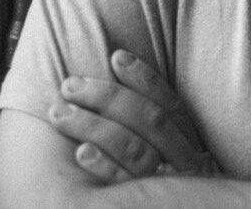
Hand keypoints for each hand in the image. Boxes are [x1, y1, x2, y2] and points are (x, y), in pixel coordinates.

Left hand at [48, 49, 218, 183]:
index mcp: (191, 145)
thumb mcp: (182, 160)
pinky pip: (124, 187)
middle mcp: (184, 161)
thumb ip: (164, 132)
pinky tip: (79, 152)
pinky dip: (103, 167)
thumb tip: (125, 88)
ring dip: (93, 126)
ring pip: (133, 148)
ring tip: (59, 112)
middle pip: (148, 121)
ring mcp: (167, 186)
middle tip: (70, 84)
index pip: (169, 104)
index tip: (116, 56)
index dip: (144, 78)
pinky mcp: (146, 205)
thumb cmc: (178, 192)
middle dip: (108, 97)